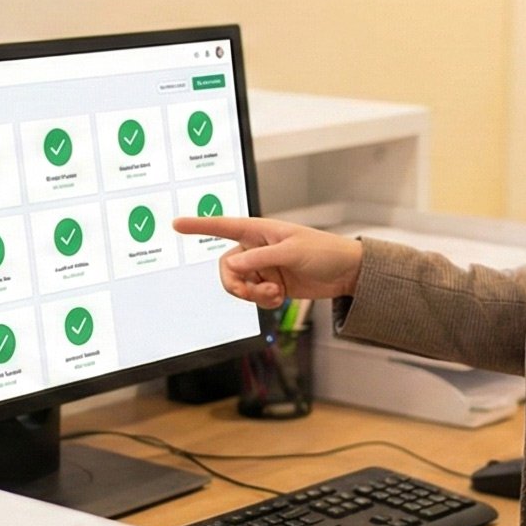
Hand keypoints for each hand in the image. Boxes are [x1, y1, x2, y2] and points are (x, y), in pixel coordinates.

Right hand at [174, 213, 365, 308]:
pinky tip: (279, 298)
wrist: (348, 273)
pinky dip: (263, 301)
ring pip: (239, 285)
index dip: (199, 226)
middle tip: (249, 293)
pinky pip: (254, 296)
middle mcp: (258, 249)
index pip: (224, 226)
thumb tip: (233, 267)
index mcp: (260, 231)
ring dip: (252, 294)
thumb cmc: (325, 252)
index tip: (176, 225)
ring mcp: (264, 268)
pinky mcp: (271, 285)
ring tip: (274, 294)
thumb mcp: (292, 252)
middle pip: (226, 267)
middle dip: (234, 283)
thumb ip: (261, 258)